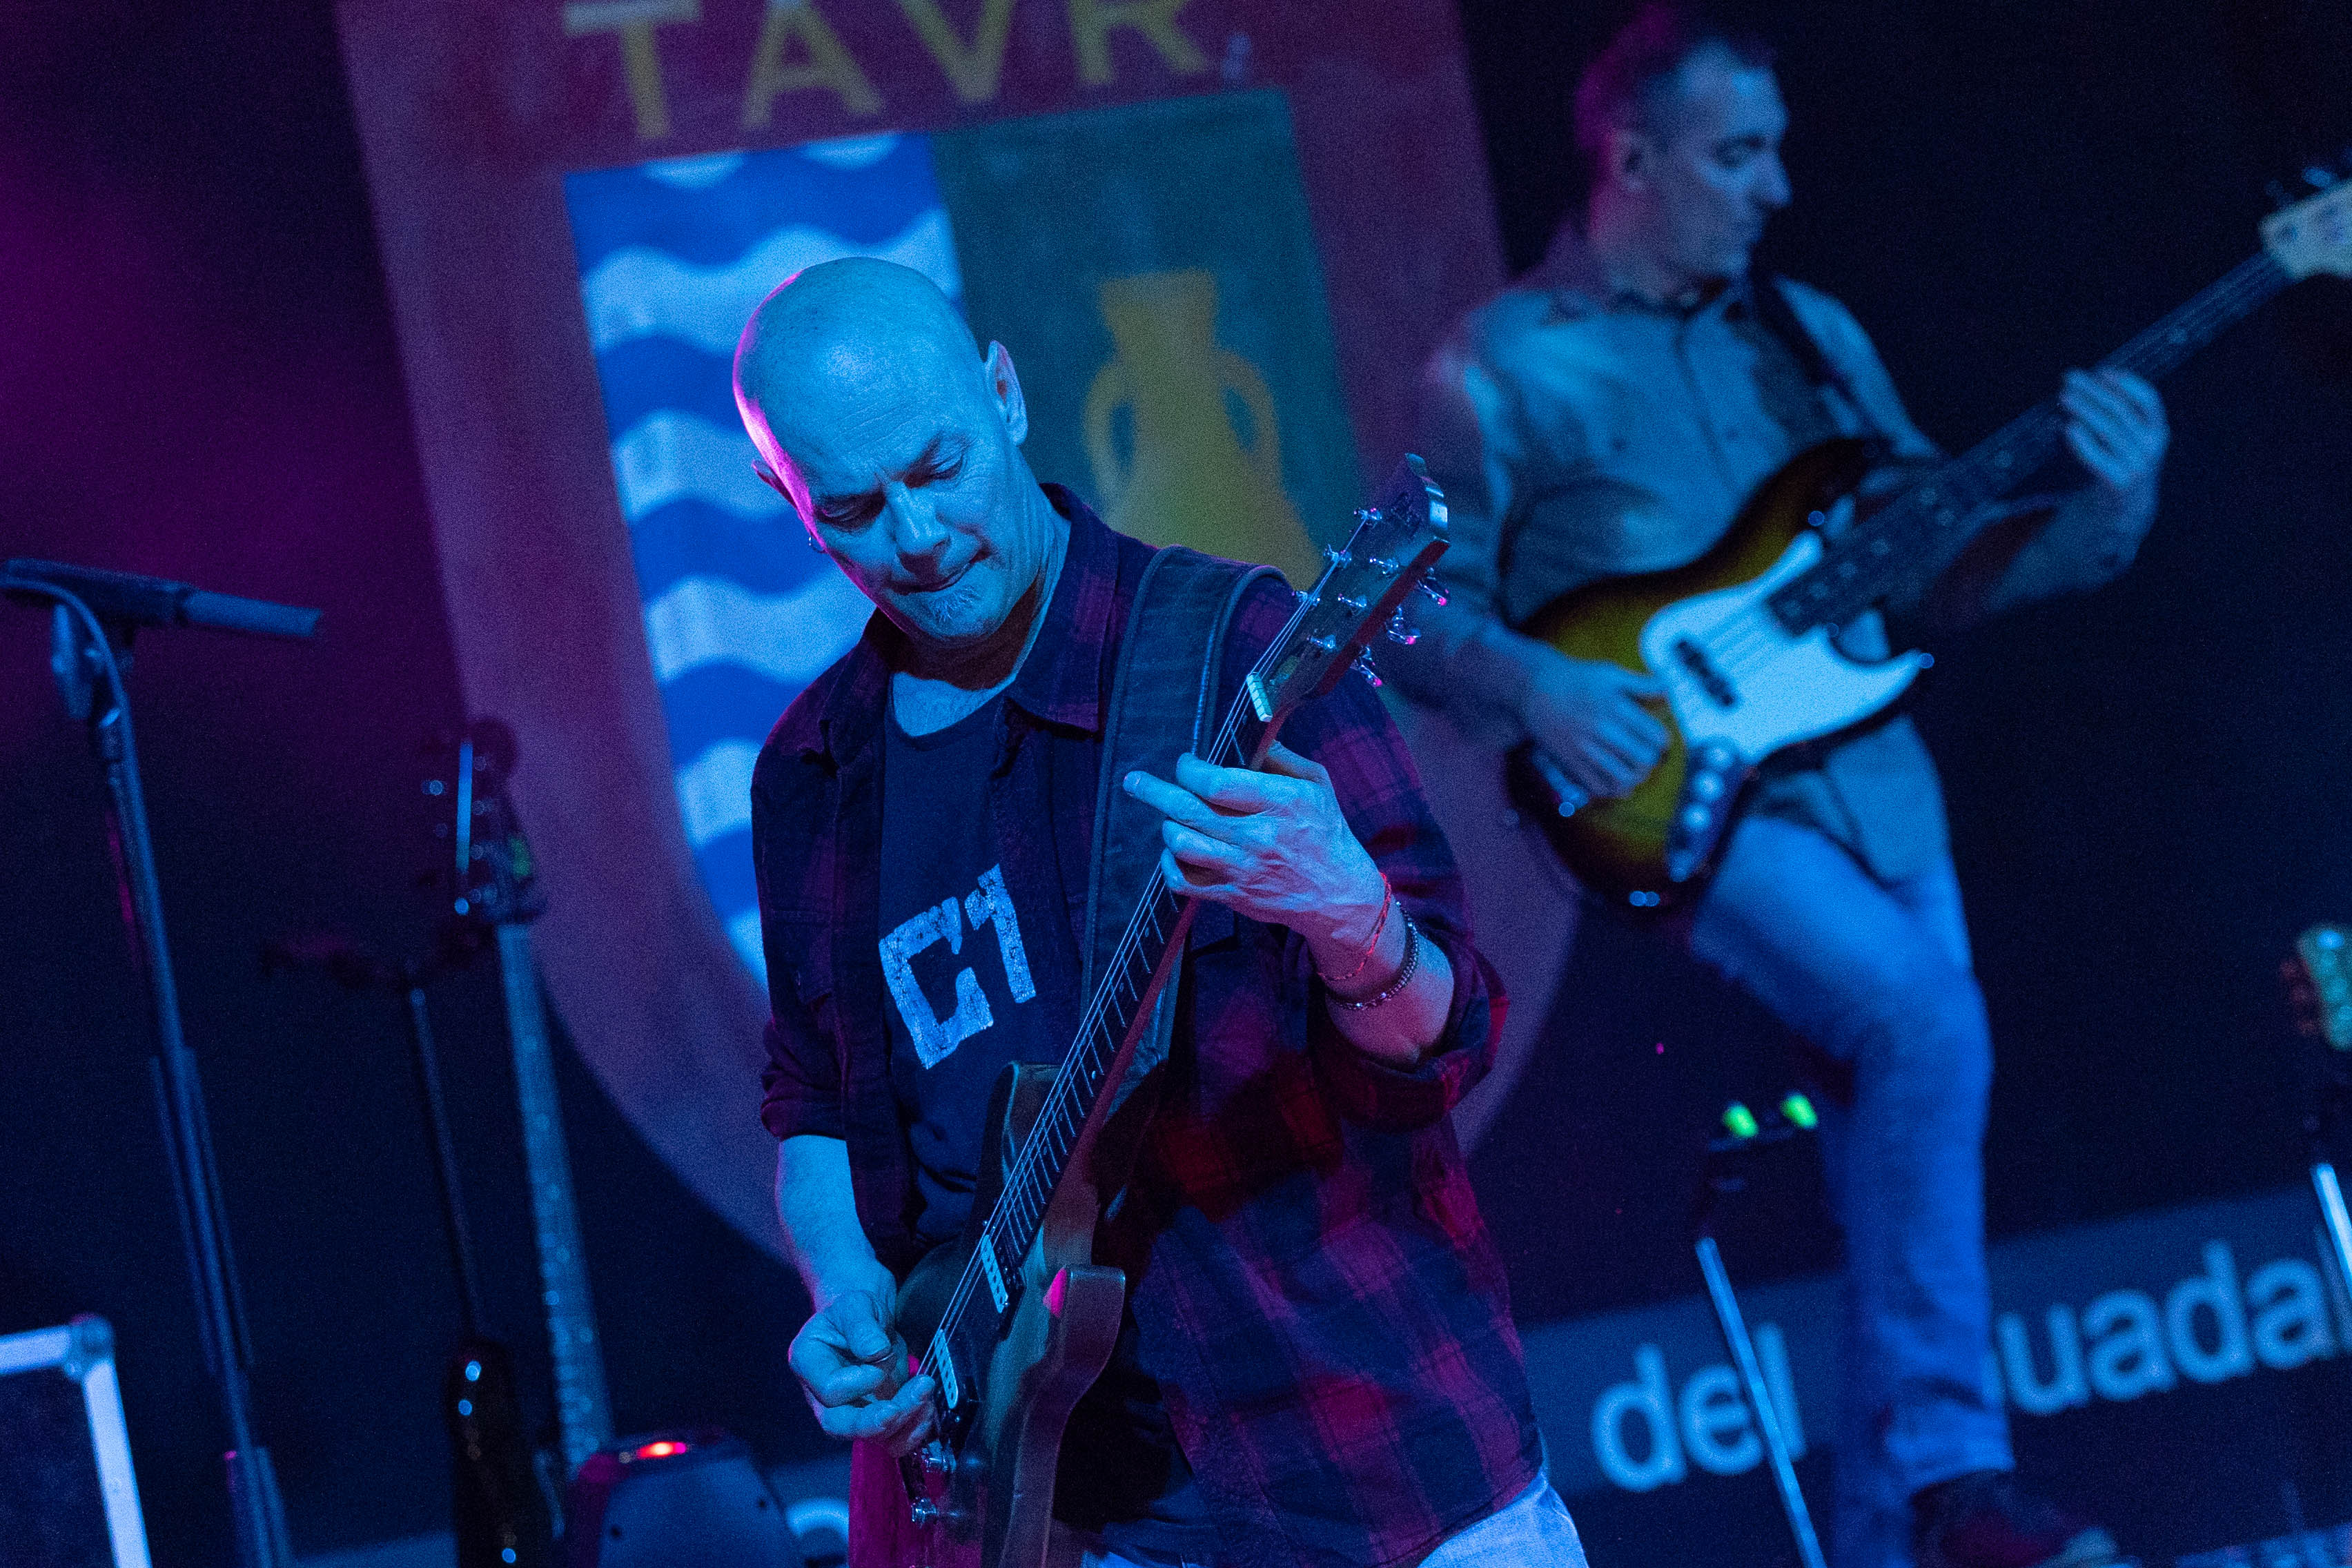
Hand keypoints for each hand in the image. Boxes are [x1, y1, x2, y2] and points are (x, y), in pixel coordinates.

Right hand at [786, 1285, 935, 1453]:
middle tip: (898, 1410)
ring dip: (902, 1423)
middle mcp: (823, 1396)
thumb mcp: (856, 1305)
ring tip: (924, 1398)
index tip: (881, 1356)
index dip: (857, 1381)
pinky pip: (892, 1439)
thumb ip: (862, 1326)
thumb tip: (875, 1351)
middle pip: (839, 1425)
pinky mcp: (876, 1418)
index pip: (829, 1389)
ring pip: (871, 1435)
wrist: (869, 1318)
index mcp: (809, 1363)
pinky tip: (927, 1410)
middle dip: (871, 1423)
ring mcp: (850, 1411)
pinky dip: (912, 1431)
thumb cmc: (856, 1310)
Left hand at [1120, 743, 1386, 956]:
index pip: (1216, 783)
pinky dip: (1169, 865)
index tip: (1185, 763)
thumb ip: (1280, 758)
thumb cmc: (1326, 832)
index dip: (1190, 769)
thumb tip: (1248, 738)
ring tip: (1167, 816)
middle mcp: (1258, 835)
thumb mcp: (1316, 784)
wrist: (1338, 894)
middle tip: (1135, 781)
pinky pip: (1184, 882)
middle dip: (1155, 791)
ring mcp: (1243, 868)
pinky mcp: (1233, 894)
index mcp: (1280, 801)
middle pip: (1190, 811)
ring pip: (1182, 844)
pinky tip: (1172, 852)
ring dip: (1167, 826)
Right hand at [1520, 652, 1668, 798]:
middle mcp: (1602, 729)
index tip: (1656, 740)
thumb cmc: (1577, 679)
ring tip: (1634, 770)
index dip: (1662, 741)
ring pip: (1623, 777)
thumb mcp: (1610, 673)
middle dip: (1650, 760)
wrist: (1534, 688)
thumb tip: (1669, 689)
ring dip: (1635, 777)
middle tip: (1646, 755)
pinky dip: (1613, 789)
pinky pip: (1598, 787)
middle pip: (1644, 759)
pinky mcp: (1570, 760)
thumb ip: (1641, 683)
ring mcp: (1585, 747)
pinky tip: (1616, 781)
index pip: (1655, 736)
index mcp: (1616, 707)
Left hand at [2059, 369, 2166, 497]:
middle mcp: (2151, 446)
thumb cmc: (2121, 461)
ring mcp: (2136, 465)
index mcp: (2158, 431)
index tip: (2102, 371)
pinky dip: (2081, 440)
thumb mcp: (2129, 437)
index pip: (2148, 399)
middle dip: (2093, 391)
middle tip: (2069, 377)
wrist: (2125, 506)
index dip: (2126, 382)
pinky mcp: (2117, 482)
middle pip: (2120, 410)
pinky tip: (2066, 426)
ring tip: (2063, 396)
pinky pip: (2096, 456)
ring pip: (2107, 429)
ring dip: (2083, 409)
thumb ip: (2117, 415)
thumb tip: (2083, 386)